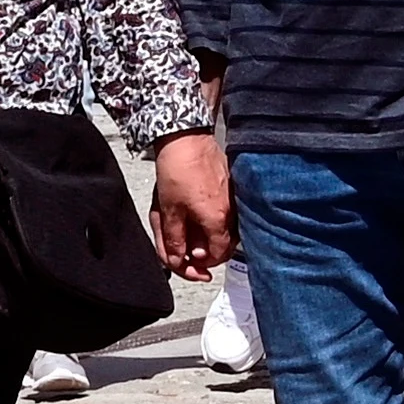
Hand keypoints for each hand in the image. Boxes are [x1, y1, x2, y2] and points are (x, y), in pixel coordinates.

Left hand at [147, 130, 232, 273]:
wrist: (187, 139)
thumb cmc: (178, 170)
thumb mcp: (168, 212)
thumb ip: (174, 240)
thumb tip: (179, 259)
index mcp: (217, 219)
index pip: (219, 254)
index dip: (203, 264)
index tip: (191, 263)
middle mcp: (232, 210)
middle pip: (225, 244)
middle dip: (207, 252)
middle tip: (189, 252)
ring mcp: (235, 198)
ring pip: (228, 229)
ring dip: (211, 236)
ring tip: (192, 232)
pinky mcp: (233, 187)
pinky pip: (229, 213)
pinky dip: (215, 221)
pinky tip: (200, 216)